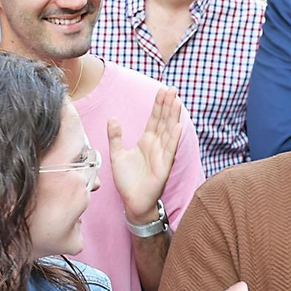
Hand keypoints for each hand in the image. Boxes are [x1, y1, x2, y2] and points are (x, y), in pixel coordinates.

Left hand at [108, 86, 182, 223]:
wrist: (132, 201)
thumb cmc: (127, 180)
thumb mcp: (117, 155)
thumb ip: (115, 137)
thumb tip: (113, 118)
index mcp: (146, 141)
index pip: (155, 119)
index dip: (158, 105)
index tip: (162, 90)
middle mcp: (156, 146)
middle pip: (164, 121)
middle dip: (168, 105)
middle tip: (172, 89)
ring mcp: (162, 155)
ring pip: (168, 132)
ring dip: (173, 117)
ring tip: (177, 101)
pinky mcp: (164, 167)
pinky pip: (169, 150)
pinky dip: (173, 138)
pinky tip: (177, 126)